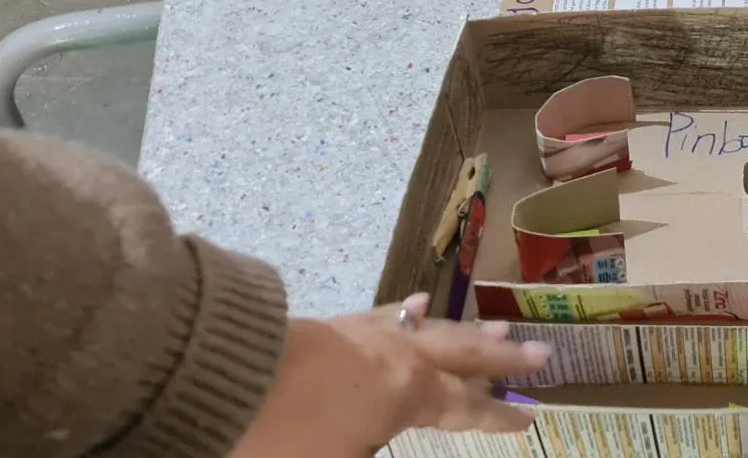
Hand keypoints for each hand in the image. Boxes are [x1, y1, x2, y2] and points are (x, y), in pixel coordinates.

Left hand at [231, 293, 551, 455]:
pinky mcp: (325, 328)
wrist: (208, 381)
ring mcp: (359, 336)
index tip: (530, 418)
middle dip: (499, 358)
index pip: (464, 407)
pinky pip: (381, 316)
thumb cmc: (276, 440)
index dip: (498, 415)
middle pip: (458, 355)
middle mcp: (393, 357)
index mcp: (404, 393)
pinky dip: (406, 314)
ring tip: (490, 327)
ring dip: (461, 333)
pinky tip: (411, 305)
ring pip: (424, 329)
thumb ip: (373, 454)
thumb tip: (382, 443)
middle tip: (539, 351)